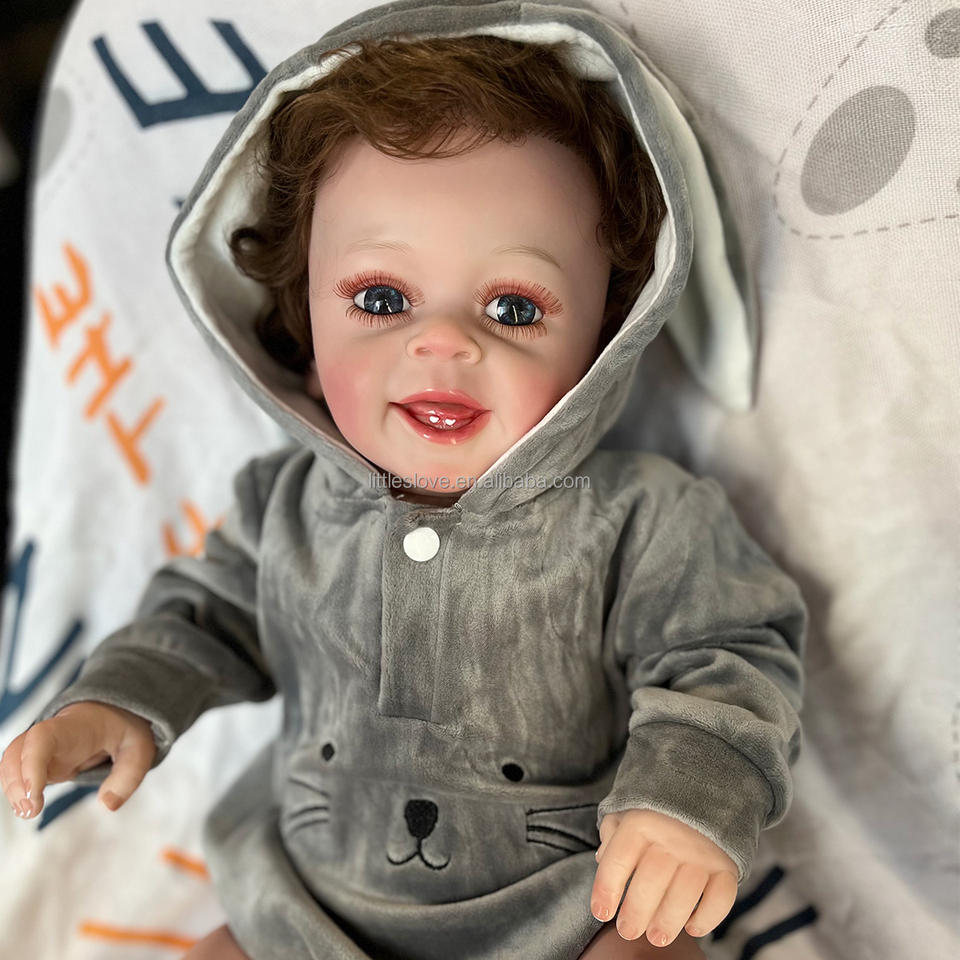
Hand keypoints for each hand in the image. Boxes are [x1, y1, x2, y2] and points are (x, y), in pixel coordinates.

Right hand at [1, 701, 155, 818]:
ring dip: (12, 788)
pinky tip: (28, 808)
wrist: (115, 713)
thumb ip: (128, 776)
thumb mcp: (139, 749)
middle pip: (17, 750)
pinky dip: (16, 790)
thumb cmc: (125, 729)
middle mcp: (51, 735)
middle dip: (15, 781)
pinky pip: (17, 772)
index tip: (34, 792)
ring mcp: (43, 748)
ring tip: (28, 812)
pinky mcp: (40, 761)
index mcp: (74, 727)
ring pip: (11, 761)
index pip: (42, 737)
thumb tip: (107, 805)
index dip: (31, 763)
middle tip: (31, 810)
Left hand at [591, 809, 737, 947]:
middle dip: (637, 911)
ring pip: (685, 892)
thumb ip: (612, 835)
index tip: (601, 912)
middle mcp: (673, 836)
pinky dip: (707, 917)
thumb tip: (600, 859)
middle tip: (627, 931)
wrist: (702, 793)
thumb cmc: (655, 813)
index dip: (606, 889)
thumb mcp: (627, 813)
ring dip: (668, 920)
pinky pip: (721, 897)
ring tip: (656, 937)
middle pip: (652, 879)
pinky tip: (692, 927)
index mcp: (642, 821)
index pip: (619, 858)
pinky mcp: (726, 866)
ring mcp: (702, 852)